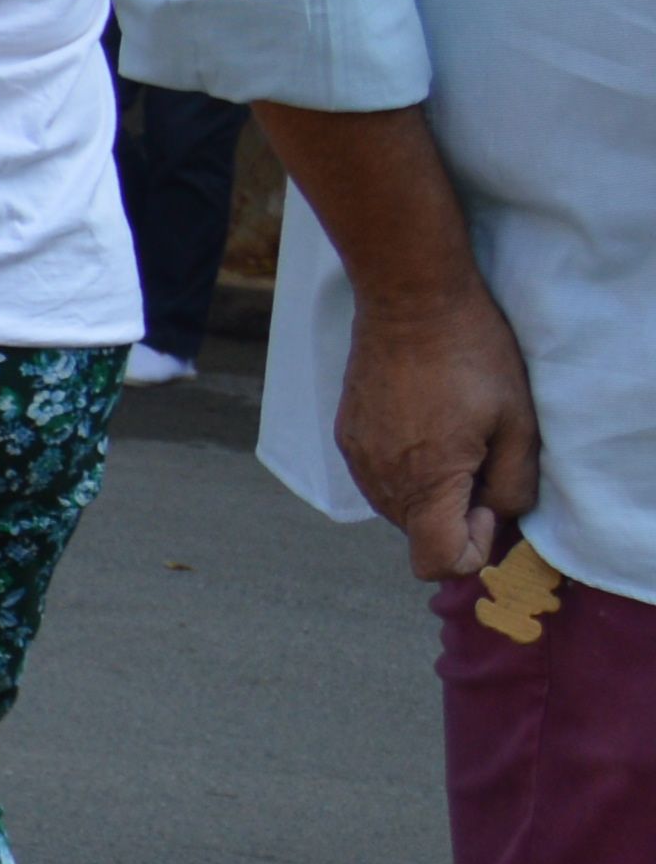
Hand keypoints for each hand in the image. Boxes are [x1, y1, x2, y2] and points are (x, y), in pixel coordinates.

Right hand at [336, 271, 543, 585]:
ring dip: (429, 492)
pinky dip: (404, 469)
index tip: (487, 499)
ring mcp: (357, 459)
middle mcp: (382, 480)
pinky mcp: (345, 436)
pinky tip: (422, 424)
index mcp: (427, 482)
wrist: (408, 301)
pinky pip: (378, 478)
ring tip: (451, 438)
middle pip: (419, 536)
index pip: (439, 563)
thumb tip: (496, 518)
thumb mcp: (518, 425)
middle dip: (453, 516)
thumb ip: (514, 488)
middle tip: (478, 460)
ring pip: (398, 509)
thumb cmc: (471, 357)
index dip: (475, 547)